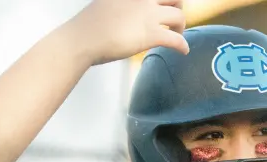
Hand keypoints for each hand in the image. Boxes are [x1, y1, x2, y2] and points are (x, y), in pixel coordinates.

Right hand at [65, 0, 188, 65]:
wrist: (82, 39)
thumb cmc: (90, 26)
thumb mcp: (108, 3)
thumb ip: (124, 6)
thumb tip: (129, 14)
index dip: (165, 0)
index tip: (164, 7)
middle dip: (178, 7)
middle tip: (173, 20)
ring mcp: (148, 15)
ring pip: (179, 16)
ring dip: (181, 27)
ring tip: (177, 35)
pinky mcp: (151, 35)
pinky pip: (177, 39)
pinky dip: (183, 46)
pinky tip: (183, 51)